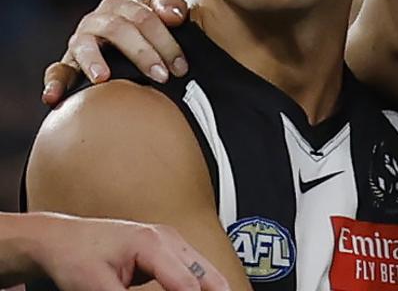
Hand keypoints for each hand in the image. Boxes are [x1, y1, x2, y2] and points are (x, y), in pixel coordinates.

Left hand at [19, 212, 228, 290]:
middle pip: (207, 274)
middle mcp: (168, 238)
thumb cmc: (74, 255)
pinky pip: (193, 271)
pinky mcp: (166, 251)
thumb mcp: (98, 287)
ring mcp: (170, 242)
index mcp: (153, 242)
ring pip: (204, 271)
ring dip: (210, 288)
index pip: (187, 284)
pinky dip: (199, 287)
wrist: (62, 239)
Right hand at [41, 0, 190, 106]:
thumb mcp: (164, 16)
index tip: (181, 66)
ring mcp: (81, 41)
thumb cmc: (152, 33)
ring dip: (93, 61)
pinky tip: (53, 97)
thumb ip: (172, 7)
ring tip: (103, 78)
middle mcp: (98, 20)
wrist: (131, 47)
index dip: (166, 41)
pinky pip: (57, 71)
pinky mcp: (68, 64)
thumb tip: (175, 14)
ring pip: (84, 45)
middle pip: (118, 29)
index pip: (144, 17)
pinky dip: (54, 83)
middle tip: (161, 76)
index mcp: (122, 6)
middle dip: (142, 53)